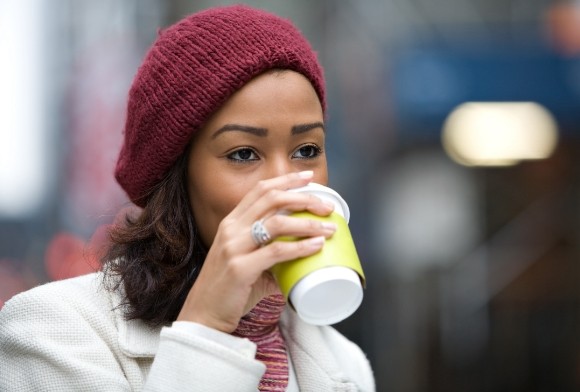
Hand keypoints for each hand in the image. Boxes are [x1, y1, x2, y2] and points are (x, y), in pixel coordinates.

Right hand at [176, 171, 336, 331]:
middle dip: (303, 198)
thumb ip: (273, 258)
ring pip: (277, 222)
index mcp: (232, 223)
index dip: (286, 180)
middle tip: (326, 206)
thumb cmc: (228, 290)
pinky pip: (276, 251)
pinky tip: (316, 246)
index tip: (309, 177)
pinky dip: (300, 247)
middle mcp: (231, 229)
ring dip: (307, 222)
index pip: (260, 190)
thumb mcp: (247, 263)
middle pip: (272, 199)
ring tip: (329, 228)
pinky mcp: (239, 268)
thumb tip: (302, 260)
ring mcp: (234, 247)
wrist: (203, 316)